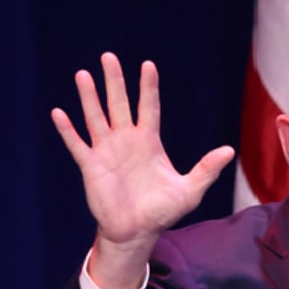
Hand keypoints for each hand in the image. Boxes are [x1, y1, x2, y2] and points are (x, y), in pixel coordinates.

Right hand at [52, 52, 234, 288]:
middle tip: (109, 57)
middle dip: (114, 81)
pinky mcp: (91, 167)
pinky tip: (59, 112)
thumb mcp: (189, 190)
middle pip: (119, 104)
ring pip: (96, 117)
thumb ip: (206, 169)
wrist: (138, 232)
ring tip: (84, 75)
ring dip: (89, 97)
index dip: (148, 87)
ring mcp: (107, 152)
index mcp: (149, 142)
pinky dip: (68, 130)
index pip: (149, 107)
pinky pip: (77, 144)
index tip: (148, 64)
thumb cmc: (163, 212)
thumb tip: (229, 150)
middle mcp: (126, 141)